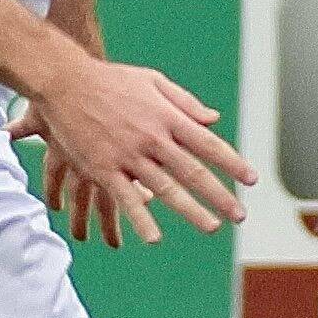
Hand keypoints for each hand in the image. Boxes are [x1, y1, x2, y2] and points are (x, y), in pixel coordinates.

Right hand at [21, 53, 254, 242]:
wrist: (65, 82)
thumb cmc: (110, 80)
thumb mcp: (153, 81)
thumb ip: (185, 102)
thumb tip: (214, 119)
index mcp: (168, 117)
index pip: (209, 144)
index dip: (233, 164)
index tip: (251, 180)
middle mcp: (153, 138)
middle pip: (193, 171)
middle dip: (219, 195)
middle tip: (240, 214)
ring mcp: (128, 155)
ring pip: (166, 189)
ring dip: (190, 211)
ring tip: (212, 227)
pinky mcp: (103, 168)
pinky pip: (126, 198)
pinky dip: (141, 219)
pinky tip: (154, 238)